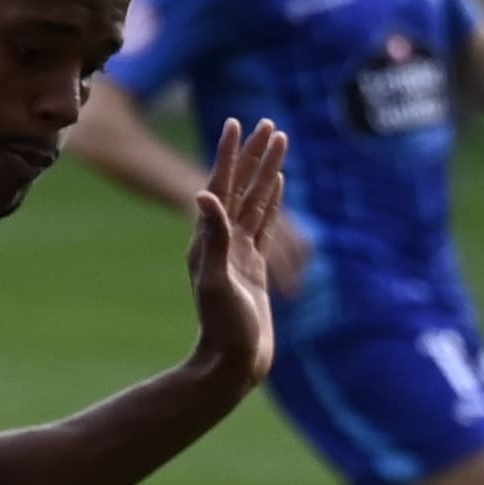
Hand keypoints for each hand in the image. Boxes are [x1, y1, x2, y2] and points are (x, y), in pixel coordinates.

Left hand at [181, 117, 291, 393]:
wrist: (234, 362)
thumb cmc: (223, 326)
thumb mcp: (215, 280)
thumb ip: (213, 237)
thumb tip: (203, 195)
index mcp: (208, 239)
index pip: (221, 185)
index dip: (230, 154)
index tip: (237, 123)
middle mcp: (221, 240)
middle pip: (241, 186)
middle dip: (254, 154)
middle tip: (269, 122)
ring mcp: (238, 251)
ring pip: (255, 201)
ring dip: (266, 171)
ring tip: (279, 141)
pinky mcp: (253, 265)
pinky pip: (264, 223)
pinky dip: (271, 201)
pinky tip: (277, 184)